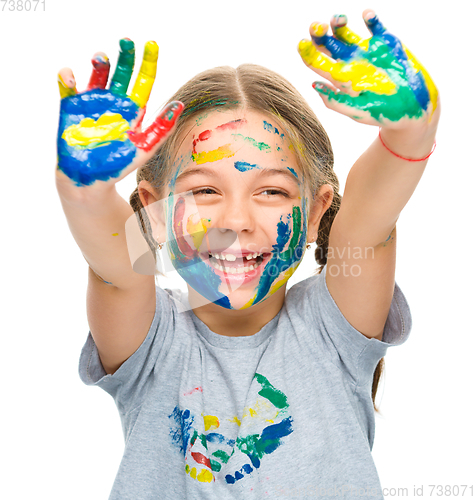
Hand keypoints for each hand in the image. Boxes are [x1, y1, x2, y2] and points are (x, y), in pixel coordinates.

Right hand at [57, 39, 182, 186]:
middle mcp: (114, 102)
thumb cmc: (118, 165)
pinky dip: (67, 78)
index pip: (143, 81)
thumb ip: (161, 129)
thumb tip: (179, 105)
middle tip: (128, 42)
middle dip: (125, 56)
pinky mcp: (71, 107)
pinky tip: (71, 77)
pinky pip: (68, 86)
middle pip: (122, 72)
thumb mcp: (144, 148)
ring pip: (97, 74)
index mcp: (133, 109)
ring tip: (102, 57)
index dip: (148, 63)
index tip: (152, 45)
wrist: (90, 179)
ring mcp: (92, 102)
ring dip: (99, 62)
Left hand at [297, 10, 439, 131]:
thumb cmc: (384, 114)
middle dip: (319, 33)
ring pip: (346, 31)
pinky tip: (366, 15)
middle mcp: (349, 62)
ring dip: (338, 22)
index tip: (303, 43)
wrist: (414, 108)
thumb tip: (314, 85)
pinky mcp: (386, 43)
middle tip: (317, 26)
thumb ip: (336, 101)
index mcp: (339, 78)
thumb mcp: (358, 111)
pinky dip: (370, 17)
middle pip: (327, 44)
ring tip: (338, 19)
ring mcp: (366, 51)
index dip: (308, 52)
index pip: (317, 63)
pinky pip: (375, 25)